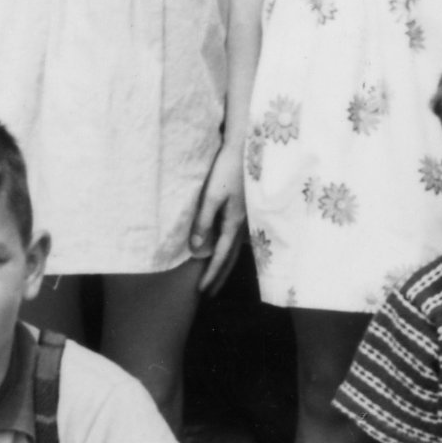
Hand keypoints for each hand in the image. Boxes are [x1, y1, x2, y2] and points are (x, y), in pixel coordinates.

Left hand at [191, 143, 246, 289]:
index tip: (201, 291)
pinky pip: (236, 238)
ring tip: (216, 277)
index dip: (210, 275)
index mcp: (233, 223)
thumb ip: (204, 221)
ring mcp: (245, 218)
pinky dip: (229, 251)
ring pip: (234, 249)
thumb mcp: (211, 196)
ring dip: (224, 265)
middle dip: (219, 276)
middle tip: (209, 293)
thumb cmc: (226, 171)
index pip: (219, 257)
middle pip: (229, 258)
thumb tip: (197, 247)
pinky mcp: (244, 209)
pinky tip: (226, 250)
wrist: (245, 149)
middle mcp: (241, 224)